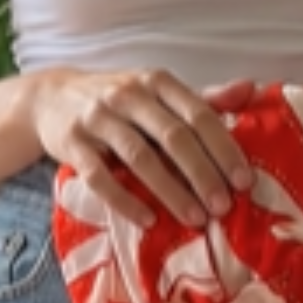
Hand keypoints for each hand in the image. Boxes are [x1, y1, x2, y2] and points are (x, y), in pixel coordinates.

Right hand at [31, 68, 258, 227]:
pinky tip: (148, 220)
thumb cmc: (120, 100)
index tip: (244, 181)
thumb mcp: (159, 92)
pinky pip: (100, 177)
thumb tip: (250, 89)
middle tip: (223, 206)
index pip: (198, 114)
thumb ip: (203, 98)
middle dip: (202, 173)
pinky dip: (125, 201)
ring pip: (139, 157)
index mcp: (157, 81)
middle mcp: (128, 95)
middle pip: (172, 137)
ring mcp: (97, 118)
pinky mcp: (71, 144)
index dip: (224, 148)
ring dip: (170, 191)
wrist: (51, 97)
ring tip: (196, 218)